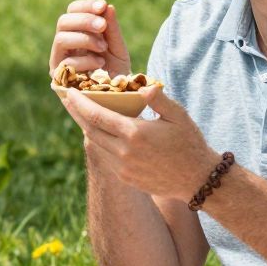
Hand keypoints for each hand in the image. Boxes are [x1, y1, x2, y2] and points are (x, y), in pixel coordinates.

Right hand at [49, 0, 131, 79]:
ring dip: (84, 39)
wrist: (118, 98)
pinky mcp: (58, 79)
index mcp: (76, 32)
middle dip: (84, 20)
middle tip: (102, 26)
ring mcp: (58, 61)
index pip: (72, 10)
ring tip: (103, 47)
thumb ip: (112, 29)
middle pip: (63, 21)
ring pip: (60, 39)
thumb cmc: (116, 71)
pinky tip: (100, 63)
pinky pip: (66, 63)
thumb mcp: (117, 48)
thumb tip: (107, 7)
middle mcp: (64, 45)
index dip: (85, 5)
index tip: (102, 5)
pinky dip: (85, 60)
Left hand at [59, 85, 221, 201]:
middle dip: (77, 113)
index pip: (97, 115)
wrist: (198, 180)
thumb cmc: (190, 143)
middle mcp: (124, 152)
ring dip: (86, 128)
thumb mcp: (178, 116)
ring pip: (95, 144)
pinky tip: (99, 132)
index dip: (79, 103)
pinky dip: (98, 142)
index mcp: (134, 133)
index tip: (68, 92)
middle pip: (90, 130)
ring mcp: (123, 168)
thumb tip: (144, 86)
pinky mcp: (126, 178)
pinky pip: (105, 157)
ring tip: (81, 113)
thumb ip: (159, 99)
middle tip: (68, 99)